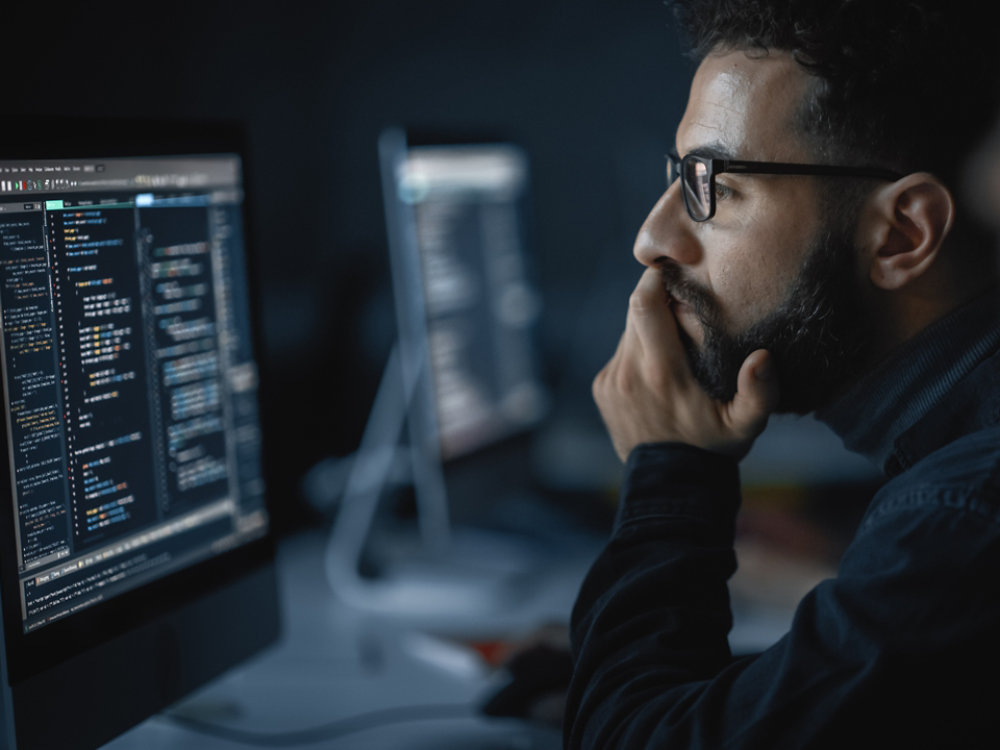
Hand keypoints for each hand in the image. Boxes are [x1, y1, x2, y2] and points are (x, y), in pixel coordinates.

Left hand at [592, 267, 779, 461]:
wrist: (670, 483)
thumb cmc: (713, 449)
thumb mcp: (746, 426)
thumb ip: (759, 393)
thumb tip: (761, 357)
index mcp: (661, 371)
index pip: (644, 304)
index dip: (654, 278)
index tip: (674, 268)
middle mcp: (629, 371)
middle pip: (635, 312)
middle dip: (657, 300)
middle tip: (684, 302)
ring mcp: (611, 380)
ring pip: (628, 332)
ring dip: (649, 328)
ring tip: (676, 340)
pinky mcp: (602, 388)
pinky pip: (620, 354)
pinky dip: (638, 351)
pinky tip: (660, 370)